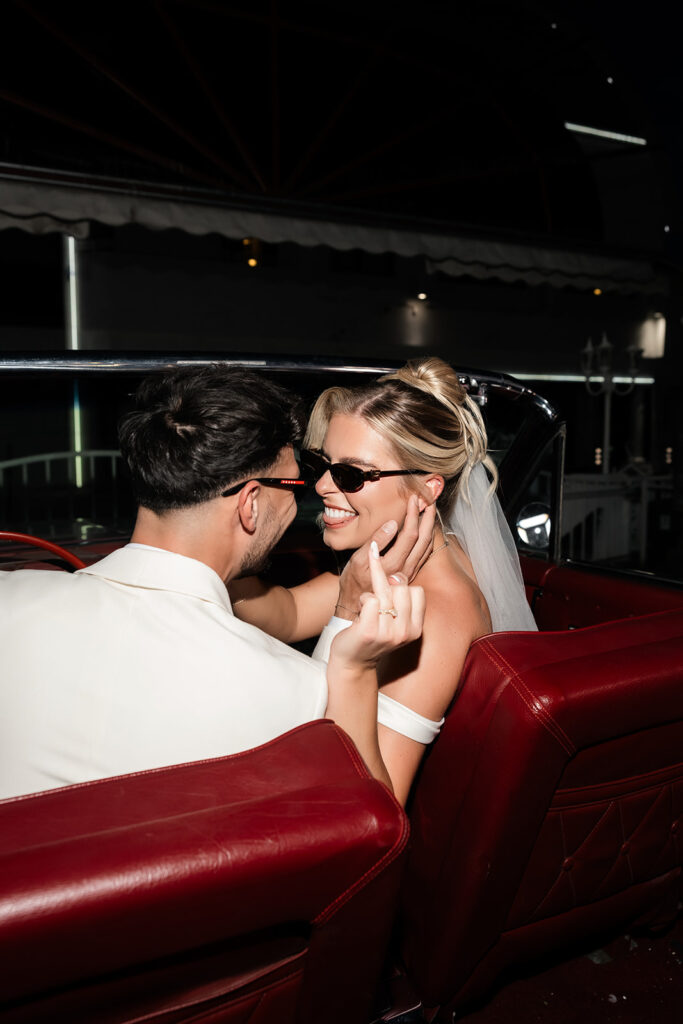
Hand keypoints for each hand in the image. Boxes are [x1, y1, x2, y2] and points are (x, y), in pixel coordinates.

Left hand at [331, 540, 424, 667]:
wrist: (352, 662)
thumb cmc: (372, 634)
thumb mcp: (393, 618)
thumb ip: (399, 597)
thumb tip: (395, 575)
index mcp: (416, 629)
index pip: (418, 591)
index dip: (402, 586)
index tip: (390, 593)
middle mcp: (405, 633)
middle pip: (402, 588)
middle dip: (386, 588)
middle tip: (376, 604)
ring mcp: (388, 633)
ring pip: (384, 591)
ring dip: (370, 595)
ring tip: (365, 609)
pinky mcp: (369, 631)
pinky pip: (370, 599)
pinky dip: (362, 600)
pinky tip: (359, 613)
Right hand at [336, 496, 435, 618]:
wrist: (357, 608)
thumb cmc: (352, 582)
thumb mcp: (357, 560)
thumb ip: (376, 542)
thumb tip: (392, 524)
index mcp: (392, 564)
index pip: (409, 535)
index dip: (413, 515)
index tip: (413, 500)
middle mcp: (405, 570)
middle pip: (423, 540)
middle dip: (427, 517)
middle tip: (428, 500)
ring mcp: (410, 574)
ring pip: (426, 547)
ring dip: (430, 527)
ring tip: (430, 510)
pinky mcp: (410, 576)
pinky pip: (424, 556)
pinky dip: (428, 539)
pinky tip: (427, 531)